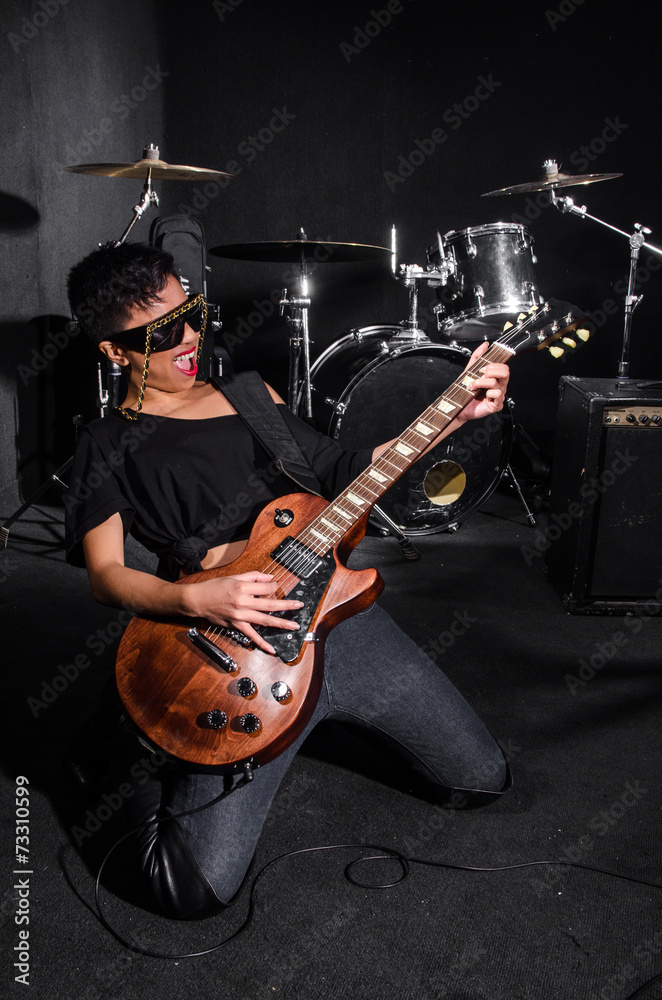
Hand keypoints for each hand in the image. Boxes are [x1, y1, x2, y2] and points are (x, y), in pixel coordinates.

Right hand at [187, 571, 302, 653]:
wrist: (198, 600)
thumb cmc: (215, 587)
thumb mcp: (235, 577)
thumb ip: (254, 576)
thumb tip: (270, 577)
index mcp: (243, 588)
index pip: (266, 588)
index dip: (274, 587)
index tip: (277, 586)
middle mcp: (243, 602)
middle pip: (270, 604)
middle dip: (287, 605)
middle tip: (299, 605)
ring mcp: (241, 616)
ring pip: (265, 620)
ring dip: (281, 624)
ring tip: (294, 626)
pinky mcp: (237, 626)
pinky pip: (252, 636)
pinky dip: (262, 644)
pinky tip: (271, 649)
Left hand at [454, 341, 509, 423]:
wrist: (458, 407)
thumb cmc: (465, 392)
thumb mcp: (470, 371)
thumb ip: (477, 357)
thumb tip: (485, 345)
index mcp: (495, 378)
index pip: (503, 366)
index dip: (494, 364)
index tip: (482, 367)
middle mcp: (499, 386)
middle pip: (505, 372)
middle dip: (490, 371)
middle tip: (480, 375)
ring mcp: (499, 396)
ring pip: (496, 382)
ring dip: (481, 382)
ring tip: (473, 386)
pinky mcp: (497, 405)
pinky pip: (497, 394)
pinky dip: (487, 393)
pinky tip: (481, 396)